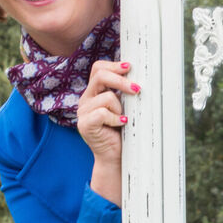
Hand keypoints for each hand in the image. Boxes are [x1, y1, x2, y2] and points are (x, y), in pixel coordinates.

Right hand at [76, 60, 139, 206]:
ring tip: (123, 120)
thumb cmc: (123, 131)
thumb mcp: (125, 107)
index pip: (98, 68)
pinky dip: (115, 118)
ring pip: (107, 97)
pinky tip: (120, 125)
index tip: (130, 67)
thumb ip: (125, 92)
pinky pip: (102, 113)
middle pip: (100, 75)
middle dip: (122, 81)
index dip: (114, 65)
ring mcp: (83, 112)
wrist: (115, 156)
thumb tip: (139, 76)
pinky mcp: (84, 124)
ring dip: (121, 108)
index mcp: (94, 92)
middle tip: (138, 89)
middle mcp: (86, 99)